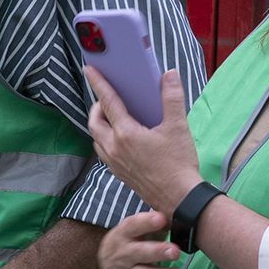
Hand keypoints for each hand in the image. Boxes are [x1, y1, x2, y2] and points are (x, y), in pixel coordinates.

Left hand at [84, 67, 203, 216]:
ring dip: (99, 124)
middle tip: (107, 98)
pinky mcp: (118, 173)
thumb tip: (169, 75)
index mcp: (126, 134)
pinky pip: (102, 152)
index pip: (108, 102)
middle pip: (94, 121)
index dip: (98, 84)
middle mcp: (114, 148)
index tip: (89, 70)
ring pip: (96, 138)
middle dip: (97, 106)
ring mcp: (114, 162)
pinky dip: (104, 140)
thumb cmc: (179, 163)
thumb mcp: (178, 126)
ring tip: (112, 116)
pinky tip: (118, 139)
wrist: (180, 197)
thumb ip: (172, 98)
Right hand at [99, 211, 185, 268]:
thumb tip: (177, 214)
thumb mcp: (133, 228)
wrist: (109, 263)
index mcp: (122, 235)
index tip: (161, 218)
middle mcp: (123, 255)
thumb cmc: (129, 240)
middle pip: (138, 254)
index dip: (145, 223)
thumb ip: (152, 222)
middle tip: (174, 250)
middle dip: (157, 252)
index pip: (131, 227)